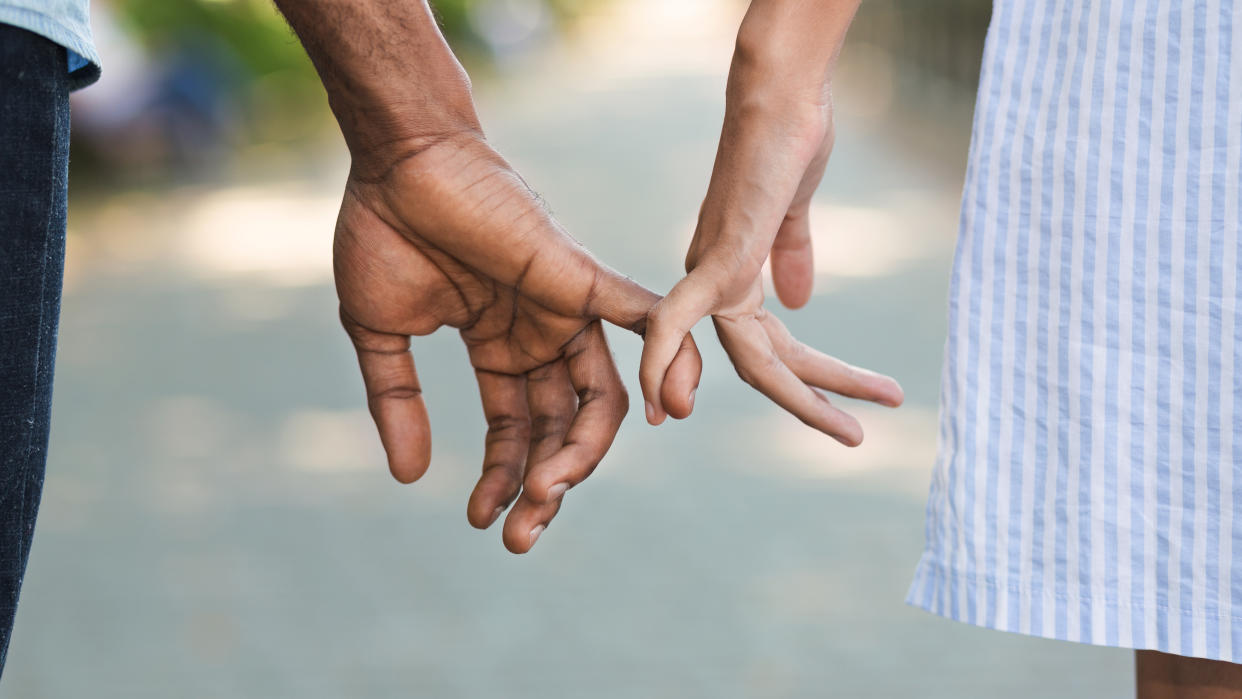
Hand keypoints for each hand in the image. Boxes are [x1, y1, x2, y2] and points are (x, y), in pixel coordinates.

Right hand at [335, 132, 700, 552]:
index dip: (505, 479)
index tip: (483, 520)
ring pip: (604, 396)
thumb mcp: (382, 335)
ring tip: (552, 494)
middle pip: (563, 427)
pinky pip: (644, 319)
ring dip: (585, 452)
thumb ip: (398, 403)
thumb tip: (410, 476)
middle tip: (521, 536)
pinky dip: (667, 360)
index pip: (518, 430)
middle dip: (547, 484)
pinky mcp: (581, 277)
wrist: (397, 161)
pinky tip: (667, 412)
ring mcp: (565, 309)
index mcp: (499, 348)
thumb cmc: (384, 231)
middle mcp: (541, 335)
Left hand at [639, 6, 901, 444]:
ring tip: (857, 435)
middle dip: (814, 402)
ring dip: (802, 401)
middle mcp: (714, 283)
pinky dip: (665, 362)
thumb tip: (799, 302)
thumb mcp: (793, 213)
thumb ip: (791, 254)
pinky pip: (677, 321)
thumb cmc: (788, 142)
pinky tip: (666, 405)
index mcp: (731, 276)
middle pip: (765, 362)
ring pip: (750, 359)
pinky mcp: (717, 259)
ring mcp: (712, 272)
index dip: (788, 383)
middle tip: (857, 438)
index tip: (827, 412)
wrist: (783, 97)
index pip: (765, 346)